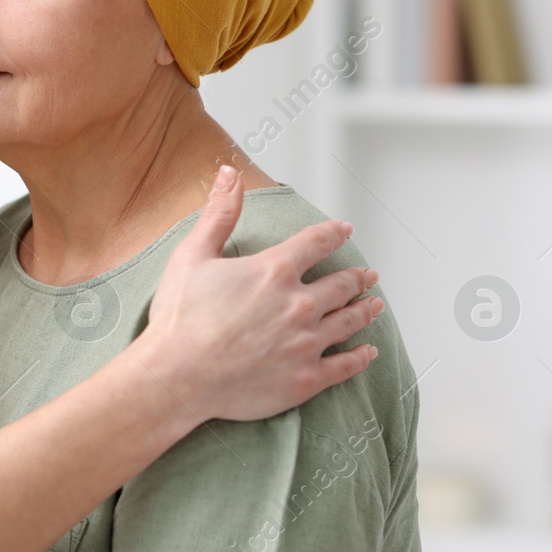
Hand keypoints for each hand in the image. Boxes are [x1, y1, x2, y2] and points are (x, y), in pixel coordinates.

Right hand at [137, 163, 381, 421]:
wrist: (177, 376)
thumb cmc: (180, 318)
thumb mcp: (193, 254)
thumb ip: (219, 213)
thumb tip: (230, 174)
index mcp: (274, 271)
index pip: (316, 243)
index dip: (333, 233)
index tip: (345, 230)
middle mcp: (298, 305)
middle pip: (341, 284)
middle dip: (357, 277)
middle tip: (368, 275)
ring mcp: (306, 343)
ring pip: (349, 322)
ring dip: (365, 310)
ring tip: (375, 305)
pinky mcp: (306, 378)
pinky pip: (345, 366)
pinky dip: (361, 357)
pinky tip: (368, 352)